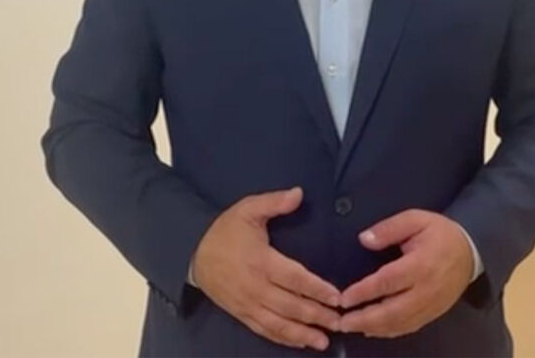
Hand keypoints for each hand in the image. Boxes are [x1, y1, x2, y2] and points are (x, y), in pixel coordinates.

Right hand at [193, 187, 341, 350]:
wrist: (194, 253)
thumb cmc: (225, 231)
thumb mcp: (247, 209)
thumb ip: (274, 202)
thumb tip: (299, 193)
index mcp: (260, 261)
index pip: (294, 278)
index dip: (317, 289)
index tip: (337, 297)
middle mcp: (256, 287)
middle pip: (290, 305)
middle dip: (317, 315)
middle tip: (340, 322)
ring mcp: (248, 304)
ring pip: (279, 323)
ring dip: (303, 333)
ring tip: (325, 340)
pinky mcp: (242, 314)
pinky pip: (265, 330)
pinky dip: (284, 338)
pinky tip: (301, 342)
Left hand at [337, 210, 473, 337]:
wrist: (471, 251)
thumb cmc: (440, 233)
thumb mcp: (415, 219)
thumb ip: (389, 228)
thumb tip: (364, 239)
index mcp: (420, 265)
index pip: (387, 282)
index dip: (364, 293)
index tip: (343, 299)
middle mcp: (426, 290)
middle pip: (392, 311)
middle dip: (364, 319)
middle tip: (341, 322)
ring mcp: (431, 305)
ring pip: (400, 323)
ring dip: (374, 328)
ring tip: (351, 327)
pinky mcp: (434, 313)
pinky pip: (410, 326)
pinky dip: (390, 331)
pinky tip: (373, 330)